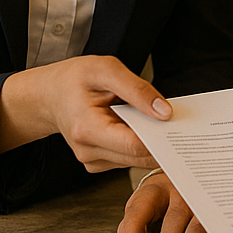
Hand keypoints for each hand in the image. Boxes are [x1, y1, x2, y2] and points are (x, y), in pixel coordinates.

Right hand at [0, 54, 169, 170]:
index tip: (182, 127)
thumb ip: (138, 90)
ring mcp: (91, 161)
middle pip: (139, 157)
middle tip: (182, 125)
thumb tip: (166, 113)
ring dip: (151, 143)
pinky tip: (142, 128)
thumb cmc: (75, 78)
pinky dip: (140, 145)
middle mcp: (88, 152)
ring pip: (136, 160)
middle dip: (161, 142)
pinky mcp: (97, 163)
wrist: (50, 94)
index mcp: (87, 129)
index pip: (135, 145)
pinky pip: (128, 159)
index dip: (161, 138)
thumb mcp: (107, 69)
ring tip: (157, 121)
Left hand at [118, 172, 207, 232]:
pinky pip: (216, 227)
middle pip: (176, 215)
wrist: (187, 178)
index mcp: (157, 189)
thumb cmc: (161, 196)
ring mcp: (201, 202)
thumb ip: (133, 220)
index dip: (134, 224)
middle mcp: (182, 193)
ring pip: (198, 223)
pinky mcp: (215, 213)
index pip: (143, 205)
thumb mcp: (143, 202)